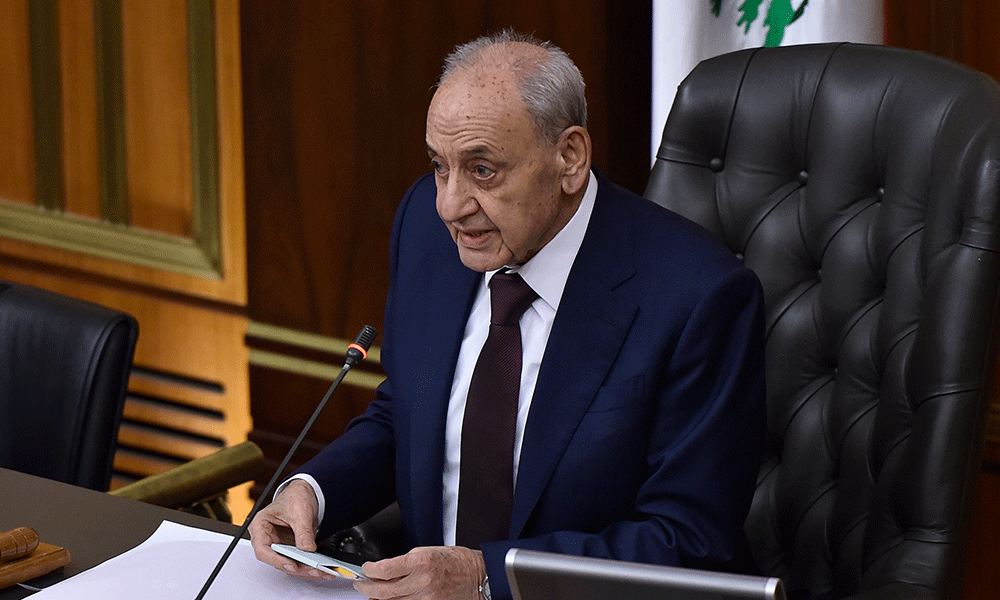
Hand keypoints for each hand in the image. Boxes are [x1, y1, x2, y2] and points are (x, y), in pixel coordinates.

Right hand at [248, 479, 330, 579]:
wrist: (305, 492)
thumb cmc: (295, 497)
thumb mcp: (299, 512)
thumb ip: (303, 531)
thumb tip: (307, 549)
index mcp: (260, 527)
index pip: (263, 550)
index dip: (276, 560)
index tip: (292, 564)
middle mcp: (268, 539)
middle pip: (278, 561)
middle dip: (297, 568)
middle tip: (314, 570)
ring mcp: (280, 546)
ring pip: (289, 565)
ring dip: (305, 570)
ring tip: (322, 572)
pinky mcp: (291, 550)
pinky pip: (299, 562)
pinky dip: (310, 566)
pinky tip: (321, 569)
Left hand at [354, 546, 485, 599]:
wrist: (478, 576)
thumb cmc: (456, 561)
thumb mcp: (428, 551)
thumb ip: (405, 562)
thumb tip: (385, 570)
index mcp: (421, 562)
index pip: (384, 569)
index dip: (369, 570)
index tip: (365, 569)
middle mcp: (422, 582)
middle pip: (383, 591)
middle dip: (366, 587)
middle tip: (361, 583)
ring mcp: (425, 598)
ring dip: (378, 598)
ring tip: (374, 592)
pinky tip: (390, 599)